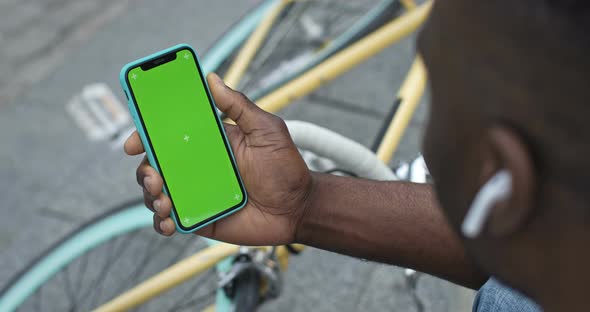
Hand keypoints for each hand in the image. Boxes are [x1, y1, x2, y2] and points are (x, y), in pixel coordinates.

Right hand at [124, 73, 312, 244]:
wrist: (298, 208)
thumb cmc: (286, 168)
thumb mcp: (267, 130)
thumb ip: (239, 106)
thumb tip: (212, 78)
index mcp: (209, 142)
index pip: (169, 134)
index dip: (146, 134)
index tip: (134, 140)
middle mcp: (197, 166)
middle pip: (156, 164)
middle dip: (145, 169)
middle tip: (154, 175)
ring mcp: (196, 193)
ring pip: (157, 193)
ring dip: (150, 196)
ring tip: (164, 200)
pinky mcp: (199, 218)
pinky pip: (170, 221)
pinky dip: (160, 222)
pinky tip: (167, 221)